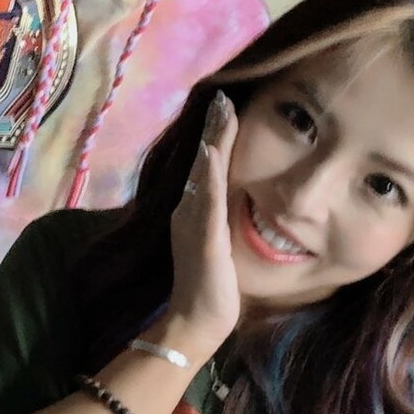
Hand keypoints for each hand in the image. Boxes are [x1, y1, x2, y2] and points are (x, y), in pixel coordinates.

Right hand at [166, 92, 240, 358]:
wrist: (197, 319)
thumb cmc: (211, 287)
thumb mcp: (216, 244)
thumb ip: (216, 221)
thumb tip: (225, 202)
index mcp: (194, 210)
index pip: (208, 165)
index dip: (215, 136)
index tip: (224, 107)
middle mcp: (189, 209)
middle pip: (203, 160)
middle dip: (213, 127)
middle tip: (222, 95)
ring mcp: (193, 221)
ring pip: (204, 172)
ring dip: (212, 139)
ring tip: (220, 109)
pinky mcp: (202, 236)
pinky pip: (206, 199)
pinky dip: (208, 173)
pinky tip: (210, 151)